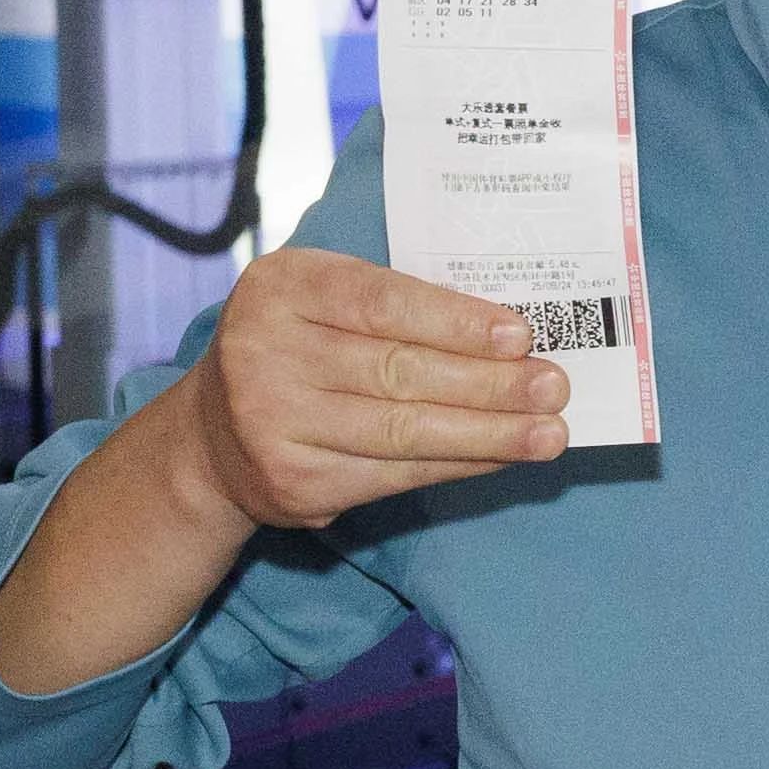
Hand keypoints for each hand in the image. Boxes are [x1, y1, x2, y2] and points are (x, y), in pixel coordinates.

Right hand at [167, 249, 570, 531]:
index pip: (381, 303)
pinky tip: (501, 457)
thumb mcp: (322, 301)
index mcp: (279, 287)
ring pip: (404, 430)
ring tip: (547, 432)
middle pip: (400, 371)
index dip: (456, 322)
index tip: (521, 335)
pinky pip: (396, 474)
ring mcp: (273, 423)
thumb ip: (394, 304)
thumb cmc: (297, 349)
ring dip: (488, 433)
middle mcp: (264, 352)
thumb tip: (507, 334)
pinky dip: (458, 465)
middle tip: (554, 387)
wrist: (214, 435)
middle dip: (489, 383)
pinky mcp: (294, 481)